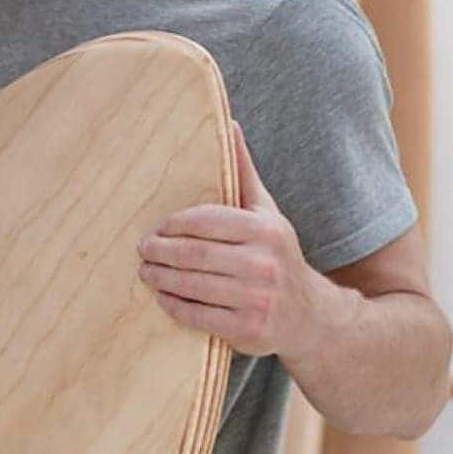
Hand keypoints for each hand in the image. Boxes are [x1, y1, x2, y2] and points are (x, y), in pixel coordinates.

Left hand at [136, 119, 328, 357]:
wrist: (310, 315)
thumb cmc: (277, 254)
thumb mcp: (266, 211)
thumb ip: (243, 171)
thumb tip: (228, 124)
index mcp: (265, 230)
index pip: (206, 221)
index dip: (174, 225)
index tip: (157, 228)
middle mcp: (263, 263)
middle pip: (194, 254)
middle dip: (160, 252)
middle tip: (142, 250)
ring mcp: (256, 299)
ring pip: (192, 286)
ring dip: (161, 279)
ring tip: (146, 272)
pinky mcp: (247, 330)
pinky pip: (199, 316)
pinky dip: (174, 306)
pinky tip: (163, 297)